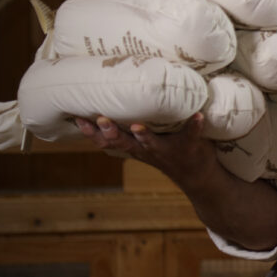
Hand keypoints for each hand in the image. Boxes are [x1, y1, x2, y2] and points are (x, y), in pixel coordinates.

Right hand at [75, 113, 218, 190]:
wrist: (197, 175)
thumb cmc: (166, 151)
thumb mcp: (142, 145)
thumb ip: (128, 130)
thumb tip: (111, 100)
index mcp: (134, 146)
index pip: (107, 141)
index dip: (91, 132)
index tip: (78, 119)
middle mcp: (146, 150)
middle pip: (123, 143)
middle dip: (111, 132)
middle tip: (101, 120)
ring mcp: (166, 149)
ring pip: (151, 144)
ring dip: (143, 136)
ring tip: (137, 126)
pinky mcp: (189, 146)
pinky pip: (192, 135)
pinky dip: (195, 125)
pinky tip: (198, 115)